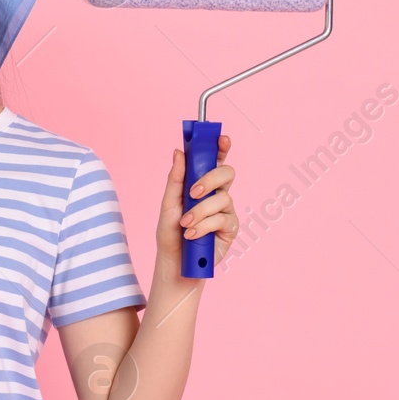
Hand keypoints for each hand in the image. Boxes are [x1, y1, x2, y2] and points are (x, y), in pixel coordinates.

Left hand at [156, 135, 237, 266]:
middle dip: (210, 179)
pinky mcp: (230, 228)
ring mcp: (226, 210)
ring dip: (200, 211)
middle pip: (227, 173)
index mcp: (203, 184)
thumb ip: (176, 179)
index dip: (221, 147)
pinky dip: (204, 226)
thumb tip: (178, 152)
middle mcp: (217, 194)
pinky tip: (192, 235)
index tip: (222, 138)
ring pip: (222, 198)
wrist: (174, 261)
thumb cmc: (171, 233)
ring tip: (185, 224)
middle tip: (193, 192)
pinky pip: (222, 219)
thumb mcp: (168, 203)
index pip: (215, 160)